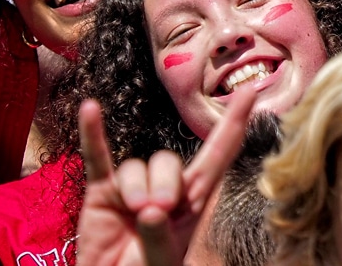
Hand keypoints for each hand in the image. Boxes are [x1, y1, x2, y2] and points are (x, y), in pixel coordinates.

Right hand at [76, 85, 255, 265]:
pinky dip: (93, 135)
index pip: (218, 156)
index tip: (250, 92)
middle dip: (166, 183)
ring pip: (137, 166)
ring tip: (135, 210)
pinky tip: (90, 109)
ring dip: (136, 186)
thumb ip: (159, 237)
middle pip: (170, 162)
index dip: (233, 124)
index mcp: (193, 201)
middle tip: (160, 209)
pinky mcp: (101, 193)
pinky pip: (97, 159)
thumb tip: (150, 210)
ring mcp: (132, 187)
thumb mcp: (161, 261)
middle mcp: (166, 188)